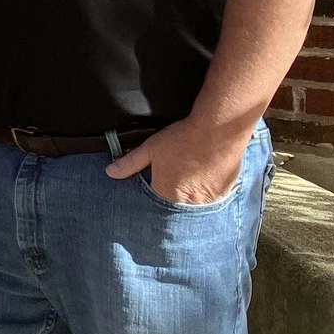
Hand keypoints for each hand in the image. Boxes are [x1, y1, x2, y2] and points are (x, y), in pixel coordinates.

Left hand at [104, 119, 248, 204]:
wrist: (216, 131)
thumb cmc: (181, 139)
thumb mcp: (150, 148)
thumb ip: (129, 163)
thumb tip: (110, 173)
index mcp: (165, 192)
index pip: (155, 196)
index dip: (158, 183)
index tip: (165, 172)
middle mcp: (185, 202)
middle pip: (175, 200)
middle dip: (175, 188)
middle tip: (181, 168)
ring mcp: (206, 201)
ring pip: (194, 201)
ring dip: (192, 190)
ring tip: (195, 169)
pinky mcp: (222, 195)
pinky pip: (212, 198)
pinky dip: (208, 189)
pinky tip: (207, 172)